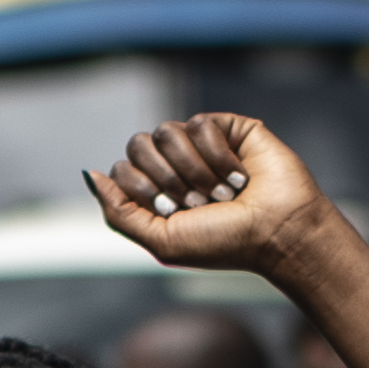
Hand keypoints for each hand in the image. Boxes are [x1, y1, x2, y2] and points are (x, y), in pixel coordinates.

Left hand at [86, 113, 337, 280]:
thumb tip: (91, 173)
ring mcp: (201, 146)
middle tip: (198, 203)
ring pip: (167, 131)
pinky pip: (200, 124)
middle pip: (138, 145)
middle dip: (166, 178)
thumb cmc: (224, 243)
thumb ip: (119, 212)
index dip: (144, 190)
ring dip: (193, 170)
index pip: (123, 170)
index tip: (175, 212)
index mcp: (157, 193)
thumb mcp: (161, 241)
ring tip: (222, 193)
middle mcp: (176, 166)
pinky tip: (239, 174)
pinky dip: (217, 155)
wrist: (277, 232)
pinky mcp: (229, 128)